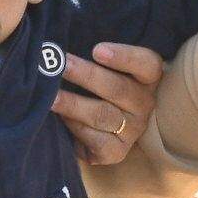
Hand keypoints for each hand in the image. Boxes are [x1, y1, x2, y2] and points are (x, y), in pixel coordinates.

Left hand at [53, 43, 162, 167]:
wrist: (95, 129)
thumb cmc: (96, 87)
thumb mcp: (102, 68)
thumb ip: (93, 57)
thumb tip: (60, 46)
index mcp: (146, 78)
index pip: (146, 64)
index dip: (124, 57)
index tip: (97, 50)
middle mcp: (144, 103)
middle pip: (118, 89)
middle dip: (86, 75)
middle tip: (62, 65)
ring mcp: (133, 130)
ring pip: (102, 115)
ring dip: (73, 104)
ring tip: (50, 96)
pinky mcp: (117, 151)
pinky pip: (95, 139)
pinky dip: (75, 127)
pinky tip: (60, 118)